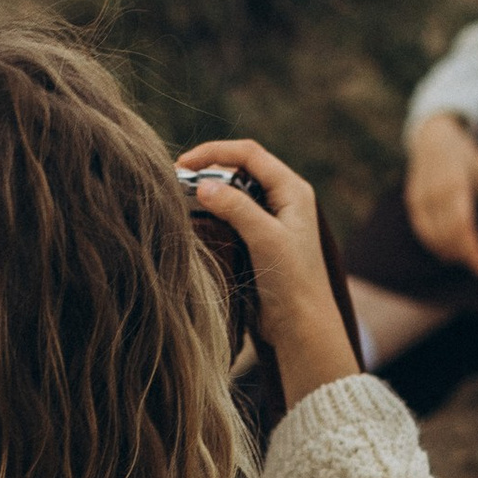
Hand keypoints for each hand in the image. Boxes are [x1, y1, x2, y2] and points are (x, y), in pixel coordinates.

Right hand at [174, 139, 358, 405]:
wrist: (302, 325)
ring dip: (209, 191)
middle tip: (175, 181)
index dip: (215, 152)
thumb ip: (236, 207)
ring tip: (180, 197)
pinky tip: (195, 218)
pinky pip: (233, 213)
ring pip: (234, 191)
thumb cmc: (293, 280)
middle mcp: (283, 198)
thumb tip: (202, 185)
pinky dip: (213, 211)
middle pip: (240, 168)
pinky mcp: (260, 238)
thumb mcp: (265, 238)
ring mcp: (272, 218)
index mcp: (292, 189)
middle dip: (209, 170)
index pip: (249, 154)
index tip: (183, 164)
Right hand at [403, 111, 477, 277]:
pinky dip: (434, 246)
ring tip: (466, 261)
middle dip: (466, 257)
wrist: (433, 137)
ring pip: (434, 237)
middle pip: (450, 236)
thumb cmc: (466, 154)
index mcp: (457, 185)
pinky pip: (422, 231)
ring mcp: (421, 198)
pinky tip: (447, 254)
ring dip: (450, 254)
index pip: (465, 227)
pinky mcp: (413, 201)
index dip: (475, 252)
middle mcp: (436, 193)